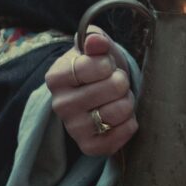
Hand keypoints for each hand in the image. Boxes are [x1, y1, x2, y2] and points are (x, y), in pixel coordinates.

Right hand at [45, 27, 135, 156]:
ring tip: (118, 98)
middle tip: (115, 82)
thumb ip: (95, 38)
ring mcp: (73, 128)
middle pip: (112, 87)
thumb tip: (95, 41)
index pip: (93, 66)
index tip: (106, 65)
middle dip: (121, 81)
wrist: (97, 91)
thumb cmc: (97, 66)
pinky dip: (129, 124)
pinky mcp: (89, 146)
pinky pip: (121, 135)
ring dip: (127, 102)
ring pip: (118, 112)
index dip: (108, 63)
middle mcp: (60, 105)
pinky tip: (120, 117)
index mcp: (56, 77)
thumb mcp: (96, 46)